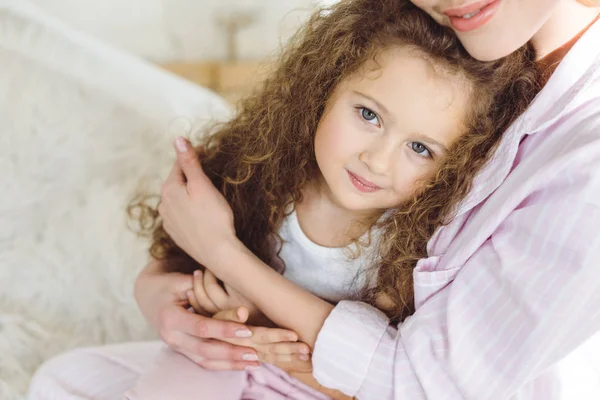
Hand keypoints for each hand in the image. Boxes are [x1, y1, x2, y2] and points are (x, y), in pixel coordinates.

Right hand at [134, 260, 309, 370]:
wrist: (148, 295)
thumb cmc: (169, 284)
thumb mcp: (184, 282)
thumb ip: (208, 294)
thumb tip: (243, 311)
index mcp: (170, 318)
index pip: (202, 327)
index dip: (225, 329)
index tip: (247, 330)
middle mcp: (171, 336)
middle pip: (205, 349)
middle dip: (231, 352)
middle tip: (255, 353)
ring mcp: (176, 347)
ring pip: (205, 360)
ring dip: (231, 363)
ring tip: (254, 363)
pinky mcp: (183, 351)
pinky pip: (204, 362)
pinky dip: (223, 365)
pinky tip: (242, 365)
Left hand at [158, 137, 237, 267]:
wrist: (217, 253)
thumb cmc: (214, 217)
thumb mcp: (202, 185)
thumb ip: (189, 162)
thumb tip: (178, 139)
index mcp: (169, 189)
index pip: (179, 165)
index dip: (194, 157)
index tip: (208, 153)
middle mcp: (163, 204)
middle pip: (177, 182)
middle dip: (190, 176)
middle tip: (209, 174)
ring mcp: (168, 221)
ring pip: (177, 199)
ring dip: (188, 194)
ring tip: (206, 196)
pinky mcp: (176, 234)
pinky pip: (180, 215)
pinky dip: (189, 210)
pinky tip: (201, 214)